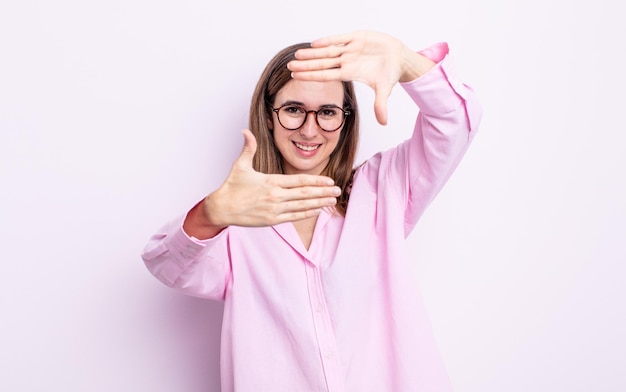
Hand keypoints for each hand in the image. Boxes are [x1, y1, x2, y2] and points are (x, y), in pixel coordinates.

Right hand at [198, 129, 340, 230]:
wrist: (222, 208)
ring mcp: (274, 210)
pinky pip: (294, 217)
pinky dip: (307, 213)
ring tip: (332, 200)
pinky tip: (317, 210)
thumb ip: (248, 148)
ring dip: (319, 203)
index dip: (317, 181)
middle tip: (338, 190)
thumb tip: (246, 131)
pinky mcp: (272, 220)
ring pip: (302, 206)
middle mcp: (275, 196)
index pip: (300, 181)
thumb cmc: (232, 186)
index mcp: (271, 182)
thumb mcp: (240, 165)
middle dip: (323, 192)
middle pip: (305, 194)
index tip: (329, 180)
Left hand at [288, 30, 434, 124]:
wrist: (399, 57)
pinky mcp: (357, 37)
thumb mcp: (384, 89)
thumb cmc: (389, 73)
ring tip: (297, 54)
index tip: (296, 77)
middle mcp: (346, 61)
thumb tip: (383, 123)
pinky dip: (328, 40)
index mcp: (349, 73)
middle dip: (306, 65)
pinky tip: (315, 43)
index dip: (311, 76)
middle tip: (289, 66)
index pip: (326, 75)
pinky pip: (340, 39)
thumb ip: (380, 104)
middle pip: (322, 64)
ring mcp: (350, 49)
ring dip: (312, 52)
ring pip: (327, 51)